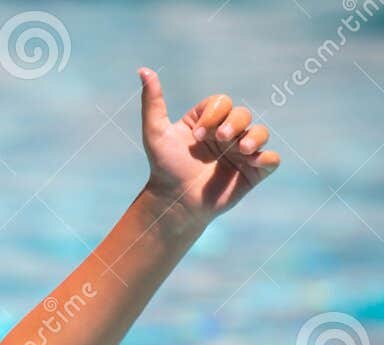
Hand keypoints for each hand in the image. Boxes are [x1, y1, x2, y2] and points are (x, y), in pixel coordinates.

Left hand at [137, 68, 278, 221]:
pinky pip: (271, 160)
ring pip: (260, 133)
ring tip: (242, 149)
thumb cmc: (163, 168)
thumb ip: (153, 102)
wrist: (173, 203)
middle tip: (220, 139)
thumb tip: (144, 70)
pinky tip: (252, 162)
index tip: (196, 136)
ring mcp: (240, 153)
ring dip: (254, 136)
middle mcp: (226, 134)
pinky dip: (266, 158)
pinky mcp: (252, 173)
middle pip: (242, 114)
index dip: (214, 114)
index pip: (222, 102)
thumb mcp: (155, 133)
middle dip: (234, 123)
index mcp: (207, 122)